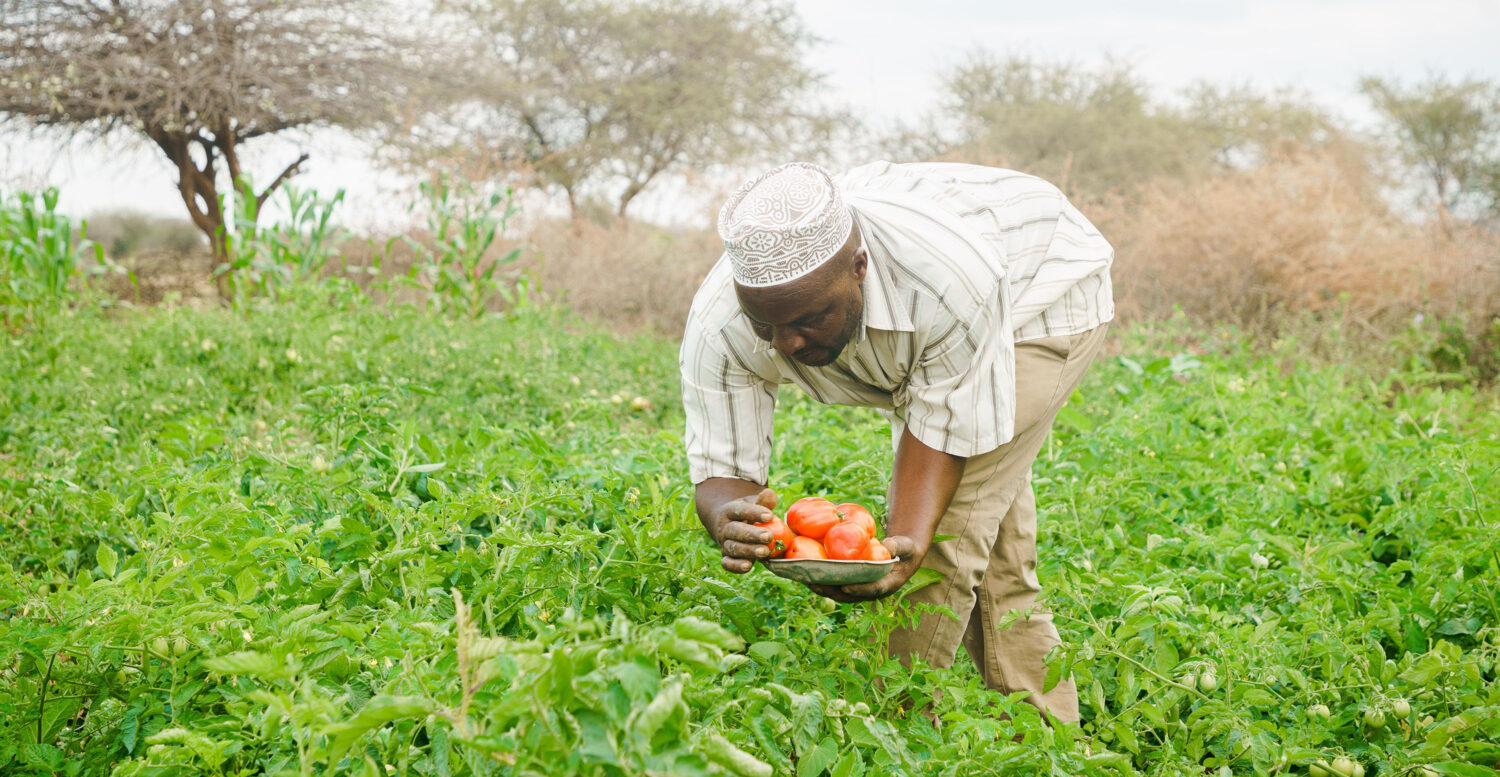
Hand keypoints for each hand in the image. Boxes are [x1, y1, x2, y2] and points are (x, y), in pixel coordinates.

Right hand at [713, 487, 778, 573]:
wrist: (728, 524)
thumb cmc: (746, 513)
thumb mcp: (752, 503)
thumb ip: (763, 501)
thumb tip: (770, 494)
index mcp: (730, 511)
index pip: (741, 510)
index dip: (755, 513)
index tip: (769, 516)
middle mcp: (725, 527)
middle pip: (736, 531)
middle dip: (752, 534)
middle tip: (768, 536)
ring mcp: (724, 543)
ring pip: (733, 547)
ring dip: (748, 550)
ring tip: (764, 552)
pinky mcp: (726, 557)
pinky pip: (727, 563)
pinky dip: (735, 566)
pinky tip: (748, 567)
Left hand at [807, 536, 922, 602]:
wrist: (902, 557)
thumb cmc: (905, 551)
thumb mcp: (906, 546)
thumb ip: (898, 546)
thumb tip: (887, 545)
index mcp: (887, 585)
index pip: (872, 590)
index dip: (859, 589)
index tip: (846, 587)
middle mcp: (871, 591)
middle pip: (848, 595)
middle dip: (831, 590)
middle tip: (815, 583)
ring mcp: (861, 589)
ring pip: (838, 592)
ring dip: (822, 587)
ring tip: (804, 578)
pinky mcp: (852, 584)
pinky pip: (836, 584)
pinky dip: (822, 579)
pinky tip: (808, 571)